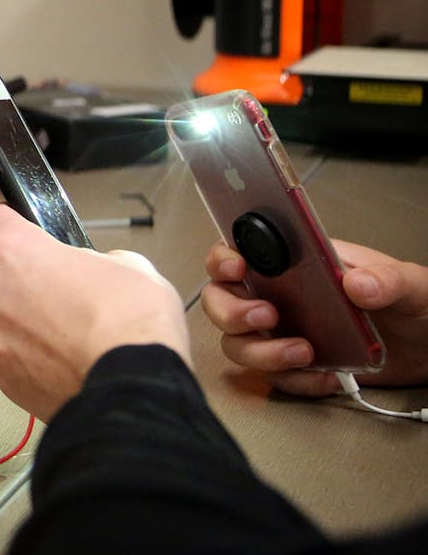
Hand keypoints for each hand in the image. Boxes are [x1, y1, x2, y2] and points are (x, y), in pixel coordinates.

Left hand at [0, 205, 189, 420]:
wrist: (131, 388)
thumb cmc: (129, 321)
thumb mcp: (128, 265)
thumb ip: (95, 261)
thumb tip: (93, 272)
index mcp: (15, 252)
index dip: (18, 227)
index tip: (32, 238)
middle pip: (0, 278)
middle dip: (28, 285)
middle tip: (68, 299)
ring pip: (5, 323)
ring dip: (29, 327)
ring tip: (71, 340)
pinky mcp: (5, 381)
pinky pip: (16, 362)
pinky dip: (36, 363)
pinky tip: (68, 366)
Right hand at [201, 240, 427, 395]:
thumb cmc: (415, 306)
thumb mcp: (412, 284)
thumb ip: (389, 279)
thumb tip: (359, 284)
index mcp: (298, 263)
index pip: (241, 250)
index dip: (223, 258)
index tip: (236, 268)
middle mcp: (281, 295)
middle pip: (223, 300)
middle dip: (232, 312)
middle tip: (266, 318)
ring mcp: (285, 331)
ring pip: (238, 343)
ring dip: (261, 352)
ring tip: (303, 353)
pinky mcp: (296, 366)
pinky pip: (274, 377)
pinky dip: (296, 381)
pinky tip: (328, 376)